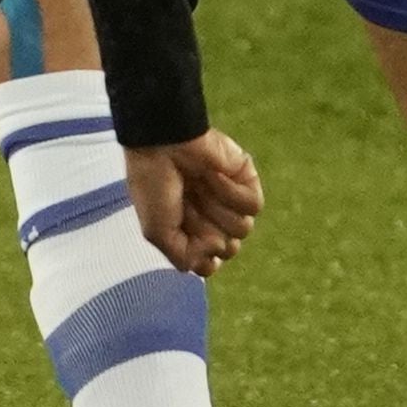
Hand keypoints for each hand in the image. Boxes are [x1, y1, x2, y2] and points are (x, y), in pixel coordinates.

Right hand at [130, 133, 260, 276]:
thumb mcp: (156, 232)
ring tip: (198, 187)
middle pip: (228, 249)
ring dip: (216, 210)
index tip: (185, 235)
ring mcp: (230, 199)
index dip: (201, 255)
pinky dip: (231, 193)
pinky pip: (253, 206)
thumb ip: (182, 257)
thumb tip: (214, 257)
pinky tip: (213, 176)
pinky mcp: (245, 179)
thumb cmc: (153, 185)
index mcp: (190, 231)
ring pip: (243, 229)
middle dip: (207, 231)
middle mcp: (212, 217)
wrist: (161, 142)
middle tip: (187, 206)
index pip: (210, 264)